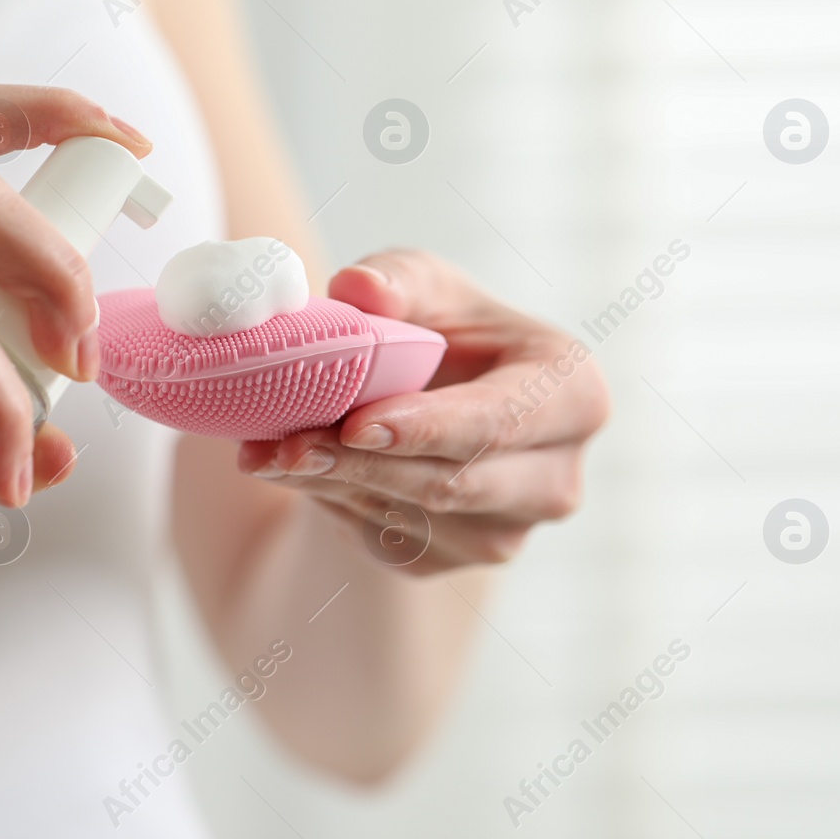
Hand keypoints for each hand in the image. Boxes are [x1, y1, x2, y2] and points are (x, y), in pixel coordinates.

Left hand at [236, 249, 608, 573]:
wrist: (431, 399)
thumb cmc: (443, 329)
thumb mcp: (425, 285)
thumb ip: (397, 278)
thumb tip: (359, 289)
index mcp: (574, 395)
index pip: (502, 421)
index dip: (429, 427)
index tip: (358, 423)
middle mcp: (555, 479)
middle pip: (452, 483)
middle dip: (361, 463)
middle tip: (285, 443)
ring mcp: (508, 532)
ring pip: (409, 516)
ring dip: (331, 484)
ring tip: (265, 450)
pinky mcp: (453, 560)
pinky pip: (384, 538)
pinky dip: (330, 501)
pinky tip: (291, 468)